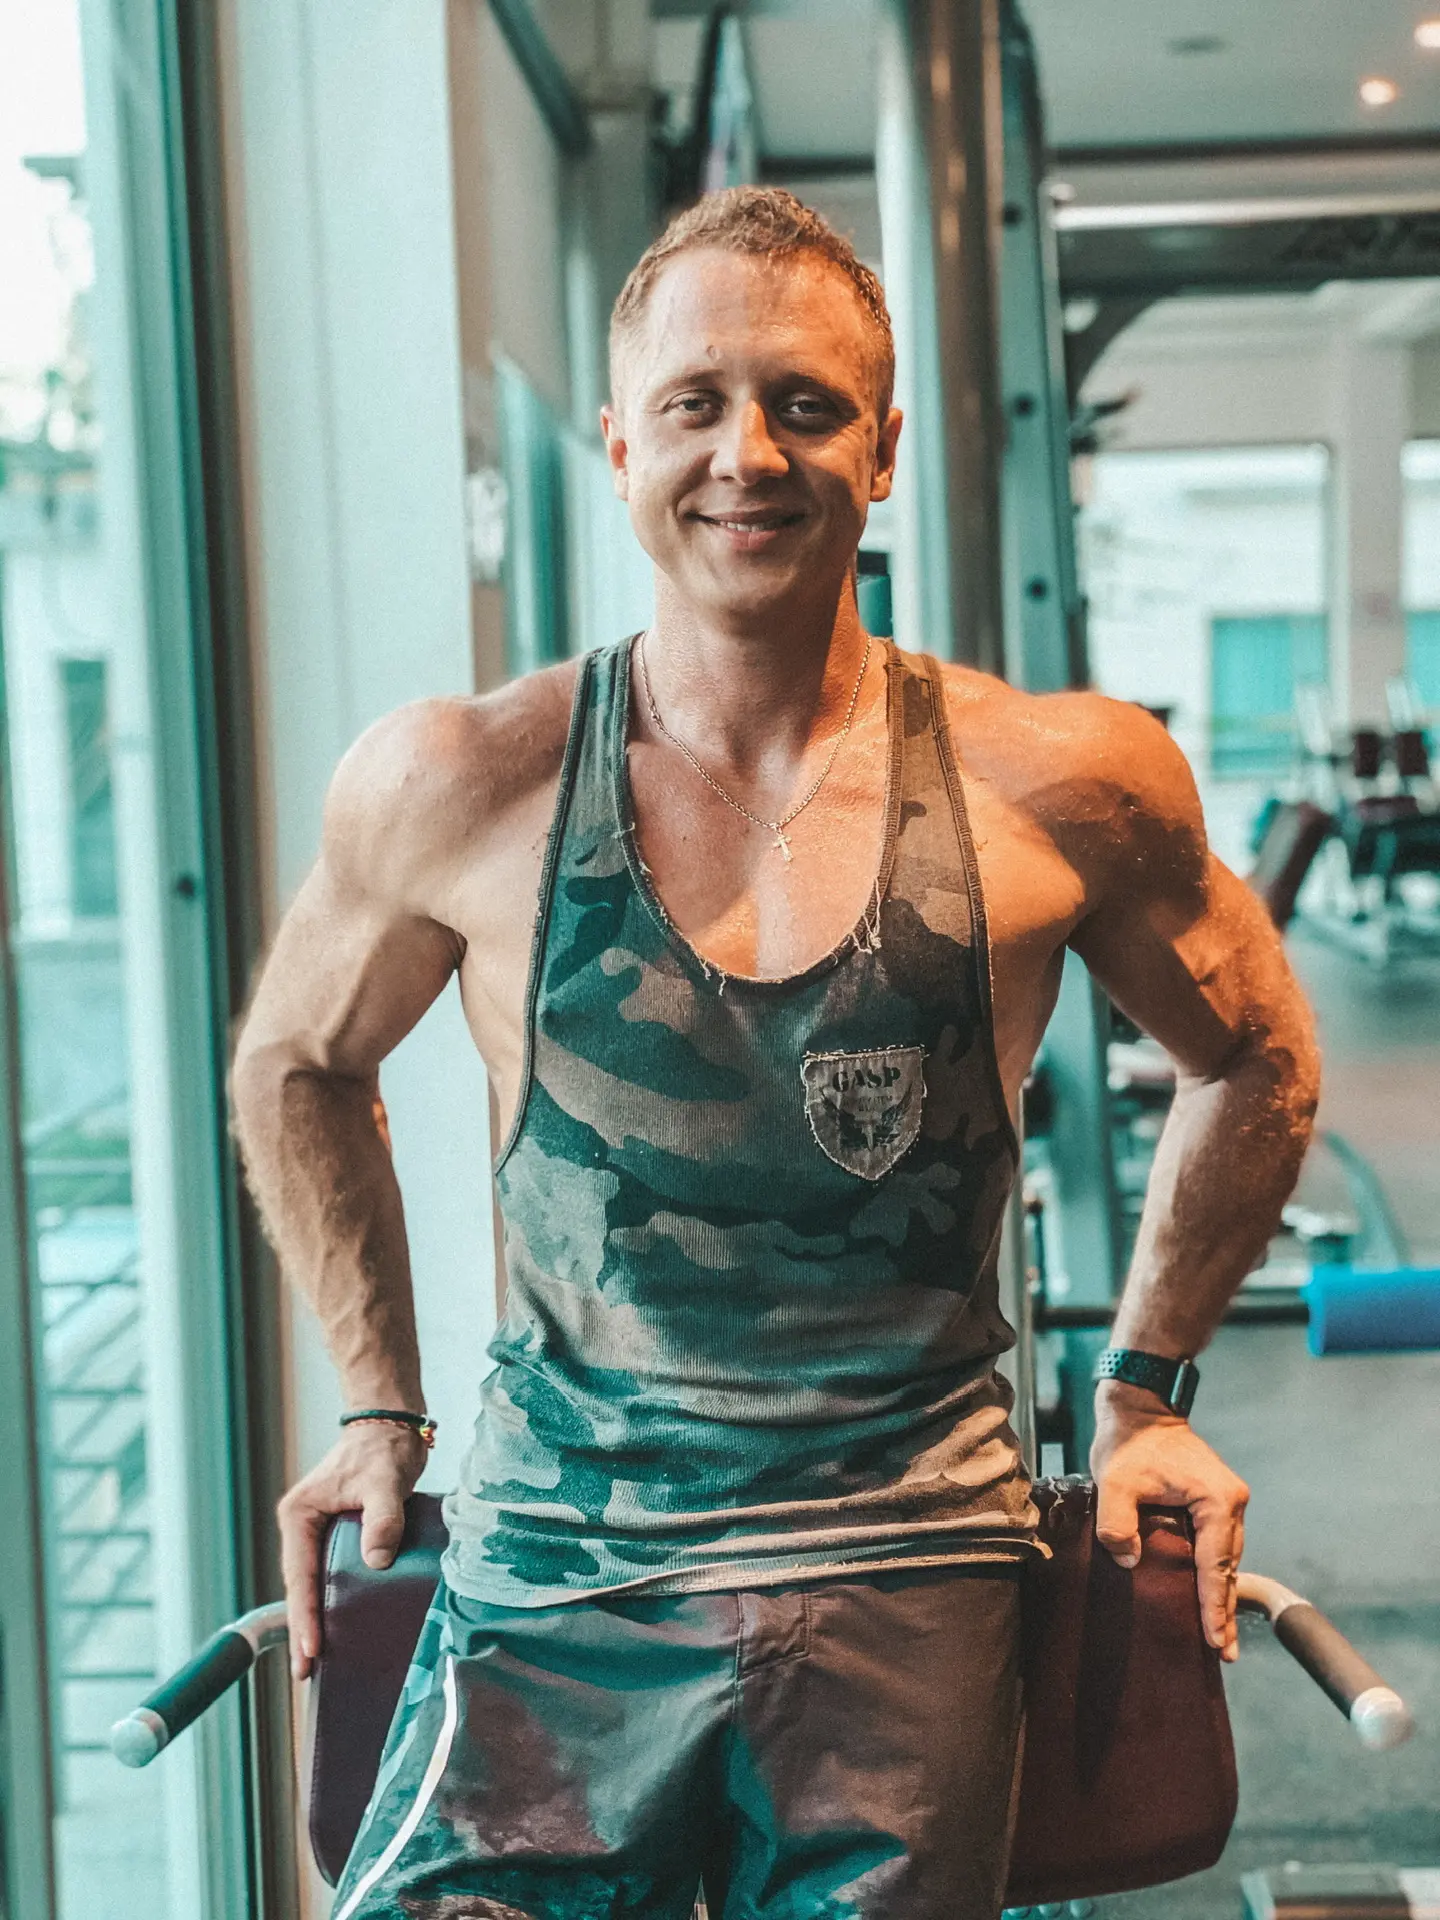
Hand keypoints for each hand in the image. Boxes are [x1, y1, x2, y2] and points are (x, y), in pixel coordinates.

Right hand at [277, 1420, 427, 1679]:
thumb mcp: (385, 1481)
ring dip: (315, 1619)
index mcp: (300, 1515)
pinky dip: (330, 1601)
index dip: (306, 1615)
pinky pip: (328, 1574)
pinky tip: (340, 1625)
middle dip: (303, 1629)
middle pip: (300, 1586)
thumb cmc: (383, 1447)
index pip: (300, 1576)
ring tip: (318, 1662)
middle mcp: (302, 1526)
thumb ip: (383, 1519)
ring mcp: (317, 1531)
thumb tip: (377, 1561)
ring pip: (312, 1583)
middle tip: (305, 1674)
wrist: (390, 1423)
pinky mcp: (335, 1533)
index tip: (310, 1651)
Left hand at [1090, 1381, 1248, 1661]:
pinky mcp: (1213, 1501)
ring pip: (1225, 1559)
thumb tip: (1127, 1561)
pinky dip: (1213, 1573)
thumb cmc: (1129, 1442)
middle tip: (1224, 1653)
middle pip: (1227, 1567)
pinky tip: (1207, 1595)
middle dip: (1224, 1610)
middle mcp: (1230, 1502)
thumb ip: (1117, 1523)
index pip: (1214, 1565)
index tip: (1216, 1641)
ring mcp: (1225, 1501)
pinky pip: (1217, 1546)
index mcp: (1216, 1500)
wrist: (1140, 1408)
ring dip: (1220, 1594)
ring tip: (1218, 1636)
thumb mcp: (1115, 1482)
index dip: (1213, 1606)